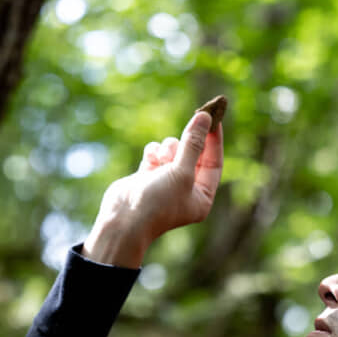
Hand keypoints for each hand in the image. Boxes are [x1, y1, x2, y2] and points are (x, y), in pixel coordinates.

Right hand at [83, 111, 223, 266]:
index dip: (214, 141)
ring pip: (173, 151)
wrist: (123, 220)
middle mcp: (185, 190)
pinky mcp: (147, 176)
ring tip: (162, 156)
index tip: (213, 118)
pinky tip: (150, 158)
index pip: (213, 163)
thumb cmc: (157, 202)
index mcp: (201, 197)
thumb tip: (206, 118)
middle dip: (189, 142)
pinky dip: (154, 152)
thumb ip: (193, 144)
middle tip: (196, 116)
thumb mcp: (181, 172)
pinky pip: (156, 154)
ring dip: (169, 148)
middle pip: (194, 155)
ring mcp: (165, 182)